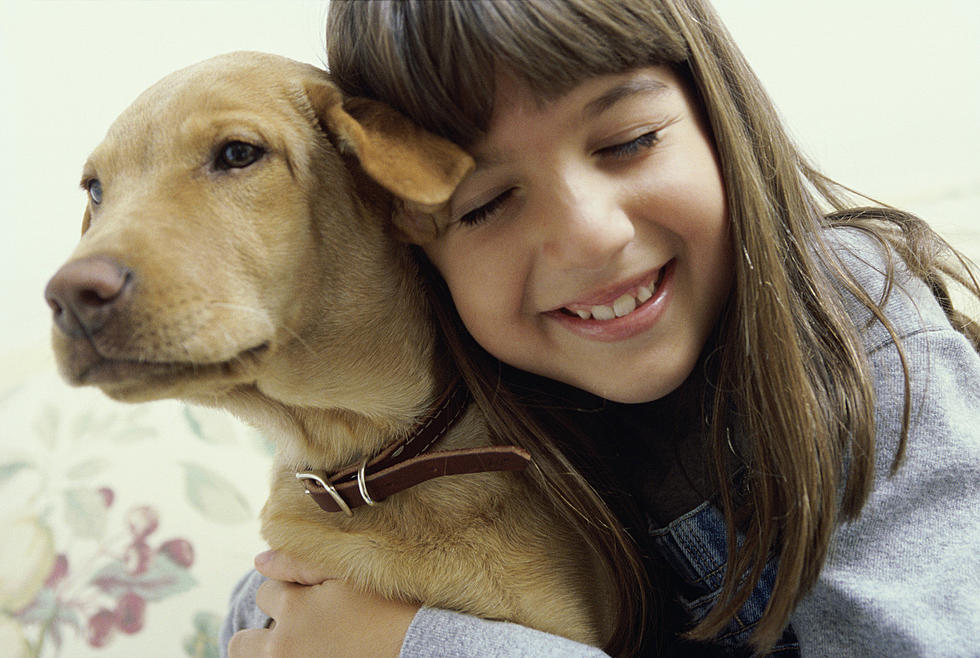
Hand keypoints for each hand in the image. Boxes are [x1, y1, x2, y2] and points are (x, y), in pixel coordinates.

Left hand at [228, 550, 419, 656]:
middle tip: (298, 632)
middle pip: (242, 644)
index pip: (265, 594)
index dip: (289, 593)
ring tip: (306, 646)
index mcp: (293, 610)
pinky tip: (322, 652)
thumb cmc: (391, 608)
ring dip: (272, 654)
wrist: (421, 649)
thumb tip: (259, 559)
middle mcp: (284, 647)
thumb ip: (301, 563)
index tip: (315, 597)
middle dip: (263, 635)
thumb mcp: (350, 573)